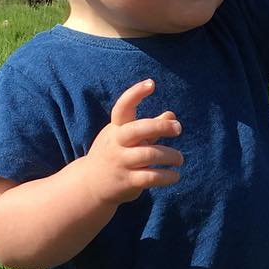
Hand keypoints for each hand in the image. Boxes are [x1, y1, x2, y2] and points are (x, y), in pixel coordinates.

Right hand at [81, 79, 182, 206]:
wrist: (89, 185)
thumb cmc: (114, 154)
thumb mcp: (126, 138)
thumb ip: (150, 128)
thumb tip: (172, 116)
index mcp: (116, 129)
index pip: (122, 107)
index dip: (135, 94)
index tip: (151, 83)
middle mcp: (117, 143)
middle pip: (138, 130)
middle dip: (161, 127)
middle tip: (178, 129)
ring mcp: (121, 162)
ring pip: (149, 154)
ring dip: (170, 156)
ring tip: (179, 159)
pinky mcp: (127, 181)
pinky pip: (151, 177)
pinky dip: (168, 176)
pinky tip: (175, 175)